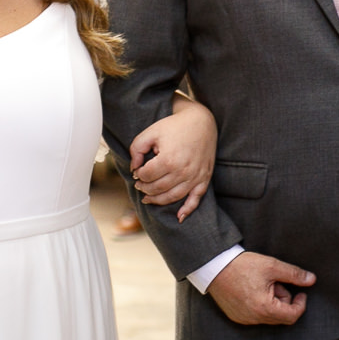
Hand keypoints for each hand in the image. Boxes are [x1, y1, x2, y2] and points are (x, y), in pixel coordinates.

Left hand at [129, 99, 216, 220]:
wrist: (201, 122)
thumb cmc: (174, 126)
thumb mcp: (150, 132)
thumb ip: (136, 149)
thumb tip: (134, 168)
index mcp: (169, 159)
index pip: (147, 176)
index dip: (139, 175)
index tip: (137, 172)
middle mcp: (183, 171)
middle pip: (158, 188)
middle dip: (145, 188)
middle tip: (140, 185)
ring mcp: (195, 177)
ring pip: (173, 197)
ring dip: (158, 200)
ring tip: (148, 198)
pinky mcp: (204, 179)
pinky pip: (196, 199)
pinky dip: (187, 210)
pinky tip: (179, 217)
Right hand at [206, 251, 314, 326]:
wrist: (213, 266)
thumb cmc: (242, 266)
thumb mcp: (272, 266)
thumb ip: (294, 274)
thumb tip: (312, 280)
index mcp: (264, 308)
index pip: (292, 316)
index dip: (301, 304)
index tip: (301, 292)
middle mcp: (254, 318)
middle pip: (281, 316)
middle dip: (284, 300)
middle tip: (276, 282)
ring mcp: (243, 319)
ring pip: (268, 316)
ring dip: (272, 302)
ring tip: (262, 283)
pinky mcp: (236, 316)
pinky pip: (255, 315)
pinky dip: (260, 305)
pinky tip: (252, 289)